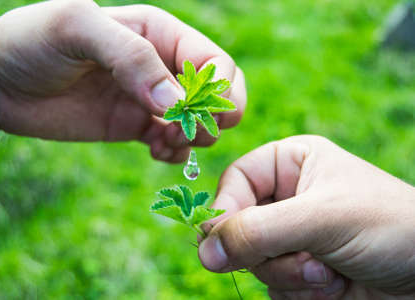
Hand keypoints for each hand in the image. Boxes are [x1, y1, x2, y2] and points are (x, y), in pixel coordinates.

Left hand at [0, 0, 245, 162]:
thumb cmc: (33, 41)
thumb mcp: (78, 30)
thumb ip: (131, 58)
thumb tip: (175, 103)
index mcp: (158, 33)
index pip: (214, 61)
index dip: (220, 89)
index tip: (199, 112)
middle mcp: (160, 66)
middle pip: (215, 95)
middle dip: (211, 118)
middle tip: (184, 132)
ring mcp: (149, 100)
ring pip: (198, 123)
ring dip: (193, 139)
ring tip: (162, 142)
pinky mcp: (134, 126)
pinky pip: (173, 144)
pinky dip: (176, 154)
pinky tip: (156, 152)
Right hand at [198, 135, 414, 298]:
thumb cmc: (389, 226)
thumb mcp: (323, 218)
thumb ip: (259, 231)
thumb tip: (204, 250)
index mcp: (290, 163)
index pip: (236, 181)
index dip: (225, 209)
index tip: (221, 240)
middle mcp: (286, 198)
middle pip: (239, 225)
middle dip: (268, 250)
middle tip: (304, 258)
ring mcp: (290, 236)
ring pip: (252, 260)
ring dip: (288, 274)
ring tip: (327, 271)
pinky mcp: (298, 270)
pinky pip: (271, 285)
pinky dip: (298, 291)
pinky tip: (332, 285)